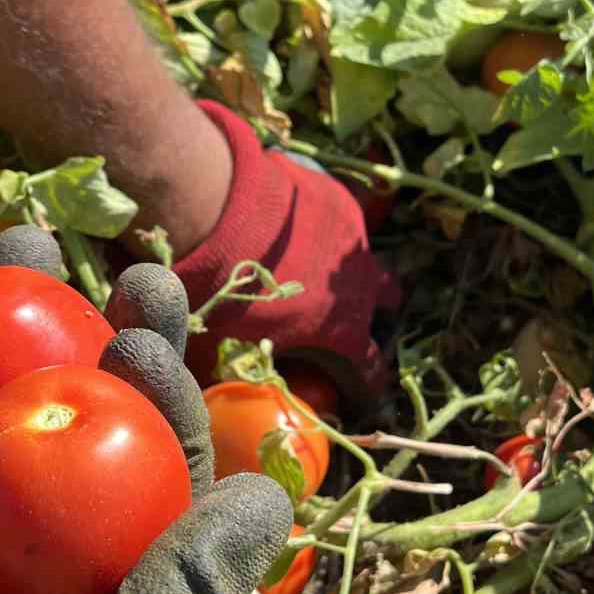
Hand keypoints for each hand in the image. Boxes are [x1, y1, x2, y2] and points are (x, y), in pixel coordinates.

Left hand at [174, 101, 400, 400]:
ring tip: (321, 265)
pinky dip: (326, 227)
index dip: (364, 385)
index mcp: (341, 333)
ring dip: (354, 267)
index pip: (371, 372)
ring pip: (369, 259)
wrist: (224, 211)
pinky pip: (343, 221)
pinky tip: (296, 224)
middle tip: (342, 313)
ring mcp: (356, 242)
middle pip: (388, 303)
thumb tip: (204, 387)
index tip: (354, 390)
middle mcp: (362, 288)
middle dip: (372, 310)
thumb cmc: (222, 289)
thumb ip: (222, 367)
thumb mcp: (216, 342)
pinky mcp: (341, 203)